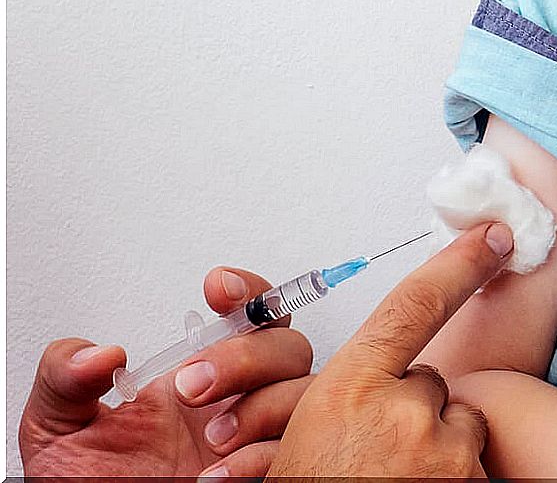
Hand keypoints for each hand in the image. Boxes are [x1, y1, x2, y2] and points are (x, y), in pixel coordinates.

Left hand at [18, 266, 314, 478]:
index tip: (219, 289)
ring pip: (301, 392)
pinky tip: (214, 474)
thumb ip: (64, 378)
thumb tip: (97, 353)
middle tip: (193, 385)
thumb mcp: (58, 428)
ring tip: (210, 436)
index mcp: (199, 376)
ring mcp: (257, 437)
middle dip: (245, 356)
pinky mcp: (267, 472)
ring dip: (260, 406)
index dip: (249, 292)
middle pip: (287, 345)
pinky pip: (292, 450)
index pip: (251, 314)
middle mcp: (238, 400)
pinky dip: (257, 458)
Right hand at [267, 221, 514, 477]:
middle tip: (373, 458)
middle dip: (411, 410)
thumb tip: (372, 389)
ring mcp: (443, 454)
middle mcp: (404, 413)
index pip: (414, 304)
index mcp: (350, 391)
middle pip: (431, 382)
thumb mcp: (298, 448)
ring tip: (391, 482)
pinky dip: (452, 477)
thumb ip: (340, 405)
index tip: (496, 234)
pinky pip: (472, 465)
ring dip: (436, 449)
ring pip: (456, 426)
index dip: (459, 263)